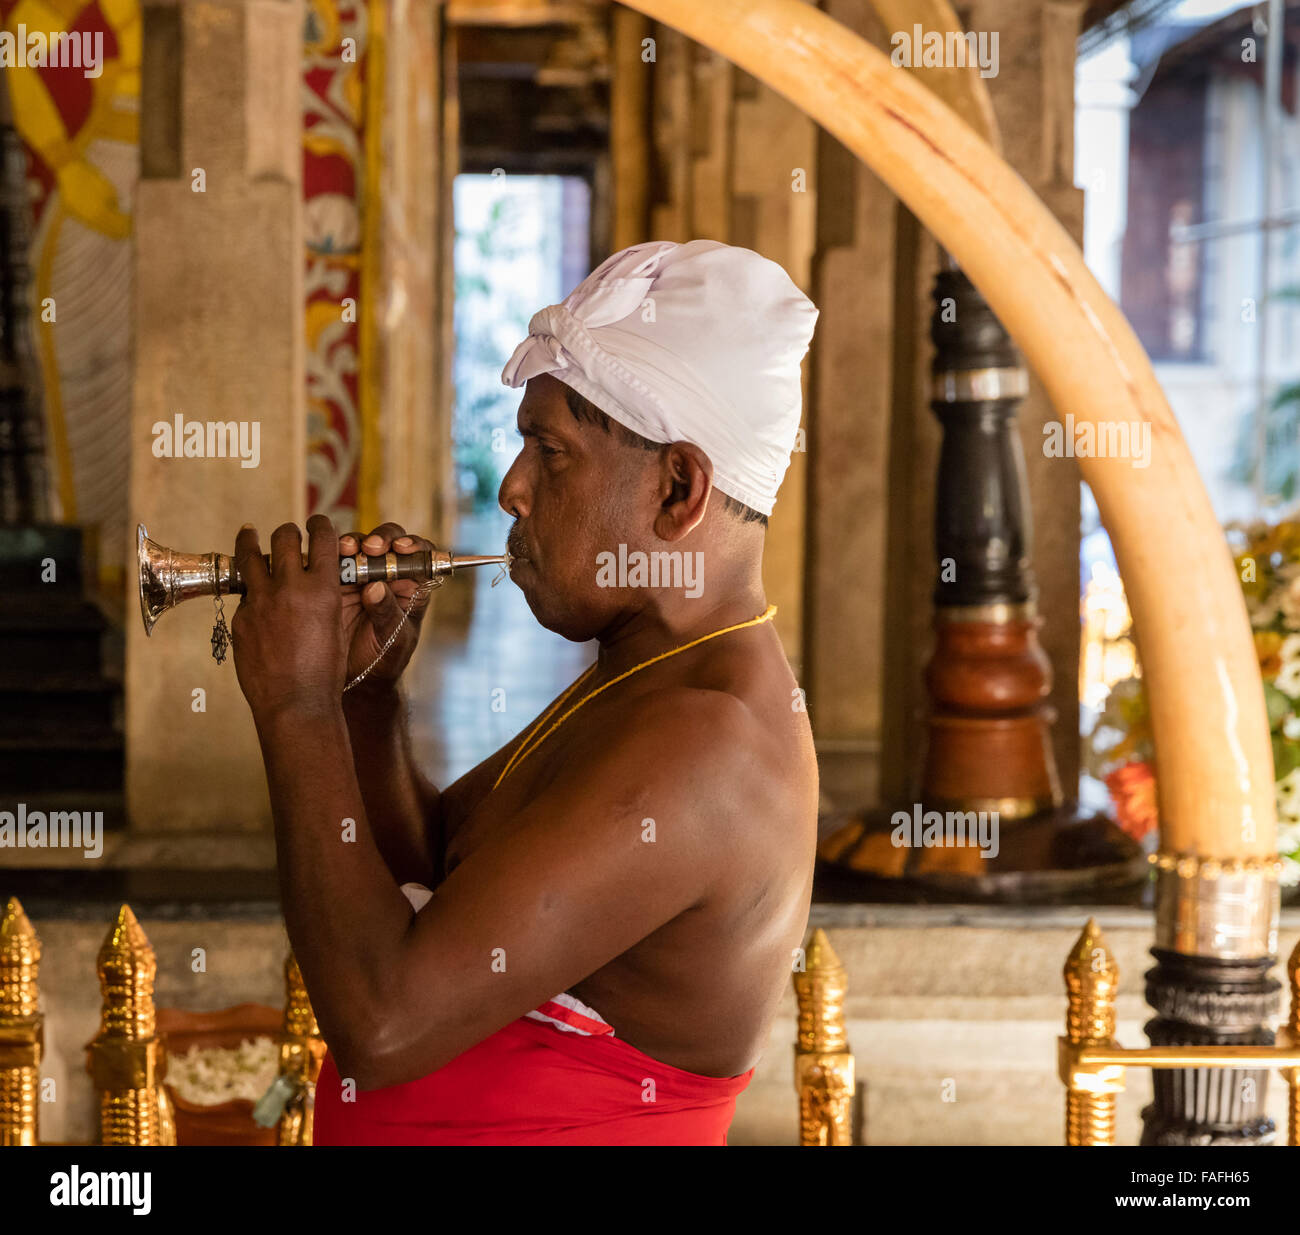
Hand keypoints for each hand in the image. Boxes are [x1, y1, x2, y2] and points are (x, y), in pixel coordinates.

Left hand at [231, 516, 345, 720]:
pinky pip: (245, 593)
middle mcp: (291, 587)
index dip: (321, 525)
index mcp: (323, 588)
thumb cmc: (325, 672)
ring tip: (248, 534)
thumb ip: (324, 599)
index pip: (323, 538)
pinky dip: (251, 590)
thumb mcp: (337, 626)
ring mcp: (261, 600)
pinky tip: (253, 595)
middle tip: (288, 534)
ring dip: (251, 541)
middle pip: (285, 537)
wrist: (296, 703)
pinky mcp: (241, 617)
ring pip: (251, 554)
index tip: (317, 523)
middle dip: (288, 532)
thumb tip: (312, 583)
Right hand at [337, 523, 435, 688]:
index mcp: (411, 585)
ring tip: (346, 550)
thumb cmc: (385, 658)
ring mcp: (358, 575)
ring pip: (356, 547)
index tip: (402, 548)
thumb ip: (388, 613)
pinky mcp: (333, 581)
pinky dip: (326, 556)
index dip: (413, 545)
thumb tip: (375, 588)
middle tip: (371, 548)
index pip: (419, 554)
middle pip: (387, 542)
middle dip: (380, 539)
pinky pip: (328, 561)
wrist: (357, 678)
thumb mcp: (394, 639)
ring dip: (351, 543)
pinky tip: (322, 560)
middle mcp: (386, 574)